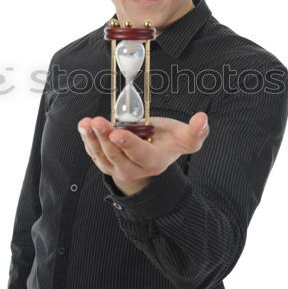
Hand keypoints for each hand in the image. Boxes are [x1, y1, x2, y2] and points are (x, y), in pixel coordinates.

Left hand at [77, 112, 208, 195]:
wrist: (153, 156)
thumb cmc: (167, 143)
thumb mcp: (185, 138)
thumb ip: (196, 131)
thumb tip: (202, 119)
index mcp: (155, 162)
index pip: (140, 155)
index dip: (128, 144)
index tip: (116, 132)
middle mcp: (136, 169)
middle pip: (117, 157)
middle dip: (105, 139)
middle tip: (98, 122)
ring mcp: (119, 169)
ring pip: (102, 157)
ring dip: (92, 139)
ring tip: (87, 123)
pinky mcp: (108, 164)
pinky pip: (95, 155)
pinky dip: (88, 141)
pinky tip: (85, 127)